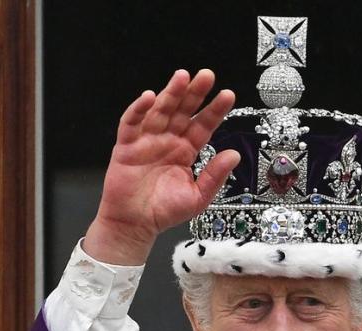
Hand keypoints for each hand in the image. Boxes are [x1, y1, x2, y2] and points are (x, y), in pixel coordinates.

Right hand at [84, 69, 239, 264]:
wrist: (136, 224)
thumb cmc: (165, 211)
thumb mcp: (198, 196)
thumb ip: (215, 175)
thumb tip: (234, 155)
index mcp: (186, 150)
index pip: (203, 125)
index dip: (215, 110)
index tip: (228, 95)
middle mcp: (168, 141)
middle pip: (183, 111)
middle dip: (194, 93)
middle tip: (207, 75)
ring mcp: (147, 141)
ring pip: (160, 111)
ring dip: (170, 93)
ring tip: (182, 77)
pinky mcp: (127, 146)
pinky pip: (131, 123)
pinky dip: (138, 109)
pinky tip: (148, 97)